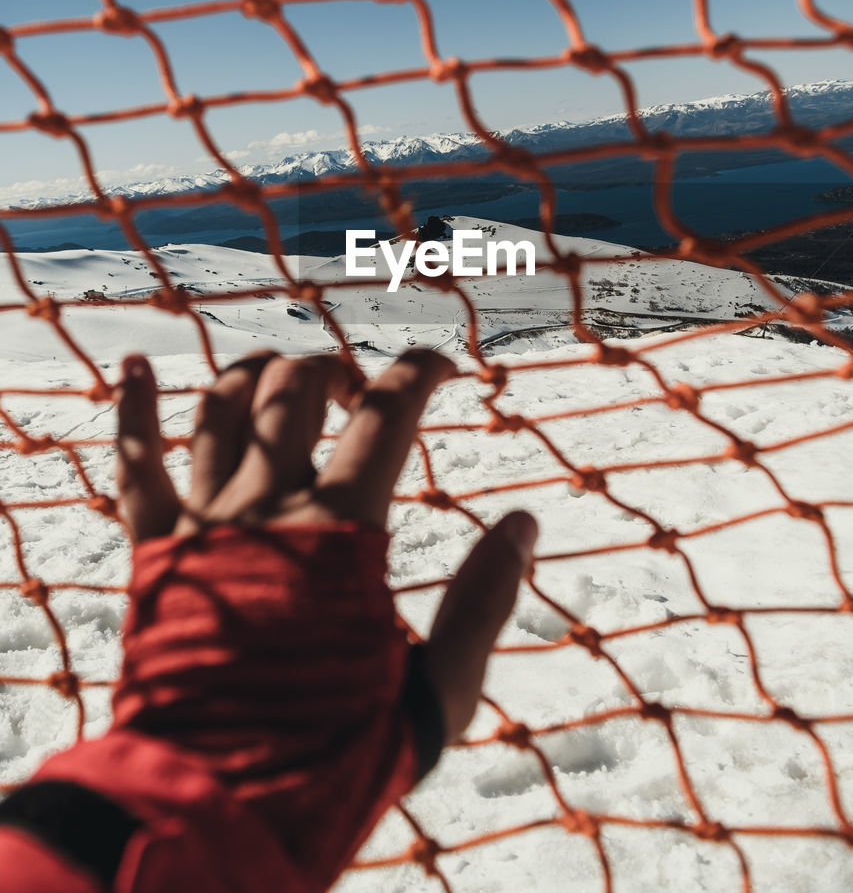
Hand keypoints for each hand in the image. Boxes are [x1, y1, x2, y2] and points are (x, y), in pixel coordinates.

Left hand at [115, 347, 537, 748]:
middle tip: (360, 398)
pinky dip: (135, 407)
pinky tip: (137, 365)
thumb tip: (524, 524)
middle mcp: (266, 508)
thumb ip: (485, 601)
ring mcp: (201, 523)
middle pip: (297, 389)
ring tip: (283, 379)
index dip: (420, 372)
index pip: (386, 413)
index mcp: (339, 532)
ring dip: (257, 375)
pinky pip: (134, 461)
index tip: (445, 366)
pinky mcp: (152, 551)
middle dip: (338, 373)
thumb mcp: (435, 691)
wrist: (217, 808)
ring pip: (221, 407)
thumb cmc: (334, 756)